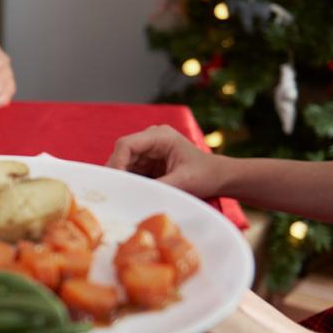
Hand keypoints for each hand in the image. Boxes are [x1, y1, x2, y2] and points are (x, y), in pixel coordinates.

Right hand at [106, 125, 229, 198]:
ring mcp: (148, 150)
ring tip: (120, 195)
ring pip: (123, 164)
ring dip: (122, 179)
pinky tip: (128, 193)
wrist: (218, 177)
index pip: (126, 145)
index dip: (116, 163)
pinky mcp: (147, 162)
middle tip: (113, 193)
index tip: (115, 183)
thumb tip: (132, 196)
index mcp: (160, 136)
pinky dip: (128, 182)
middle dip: (117, 173)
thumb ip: (157, 187)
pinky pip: (130, 171)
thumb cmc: (205, 175)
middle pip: (121, 154)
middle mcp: (150, 139)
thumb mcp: (182, 182)